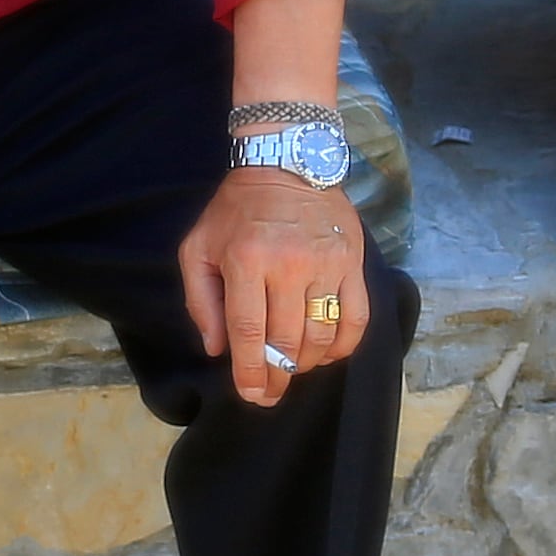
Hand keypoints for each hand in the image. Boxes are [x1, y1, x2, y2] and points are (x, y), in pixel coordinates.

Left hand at [177, 162, 377, 407]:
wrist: (287, 161)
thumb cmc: (236, 209)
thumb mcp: (198, 246)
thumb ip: (201, 300)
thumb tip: (218, 349)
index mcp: (245, 260)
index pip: (250, 332)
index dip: (251, 371)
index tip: (251, 394)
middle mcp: (288, 264)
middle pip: (287, 340)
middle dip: (278, 375)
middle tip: (270, 392)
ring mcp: (326, 263)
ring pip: (321, 334)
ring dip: (307, 363)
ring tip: (294, 368)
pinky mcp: (351, 262)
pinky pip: (356, 317)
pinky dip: (344, 345)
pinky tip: (328, 354)